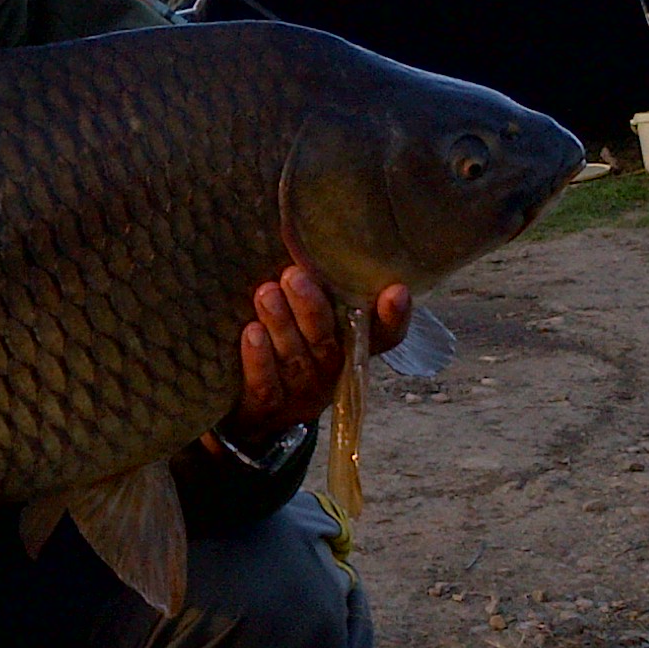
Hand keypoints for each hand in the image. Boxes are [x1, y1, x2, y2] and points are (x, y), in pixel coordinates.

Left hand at [218, 267, 413, 451]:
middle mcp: (330, 373)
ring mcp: (301, 393)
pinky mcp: (267, 408)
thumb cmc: (288, 348)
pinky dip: (259, 359)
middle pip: (328, 343)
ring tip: (266, 293)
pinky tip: (251, 332)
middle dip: (312, 309)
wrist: (257, 414)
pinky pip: (266, 384)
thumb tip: (304, 233)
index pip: (383, 337)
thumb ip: (320, 290)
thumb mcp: (310, 322)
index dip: (392, 317)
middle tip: (293, 275)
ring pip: (296, 359)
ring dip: (281, 324)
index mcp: (350, 350)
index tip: (396, 290)